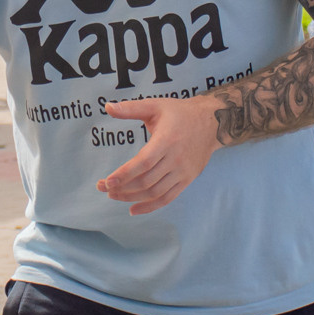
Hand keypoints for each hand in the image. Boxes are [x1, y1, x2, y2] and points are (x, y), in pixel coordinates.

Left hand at [97, 96, 219, 213]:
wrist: (211, 122)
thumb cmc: (179, 113)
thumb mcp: (155, 105)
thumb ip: (130, 108)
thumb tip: (107, 107)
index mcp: (166, 140)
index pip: (143, 163)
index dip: (124, 174)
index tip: (107, 182)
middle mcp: (176, 159)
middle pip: (146, 181)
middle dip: (122, 188)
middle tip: (102, 187)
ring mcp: (183, 172)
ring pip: (155, 192)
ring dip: (132, 198)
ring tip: (114, 195)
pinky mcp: (187, 179)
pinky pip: (168, 198)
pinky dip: (150, 206)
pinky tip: (133, 209)